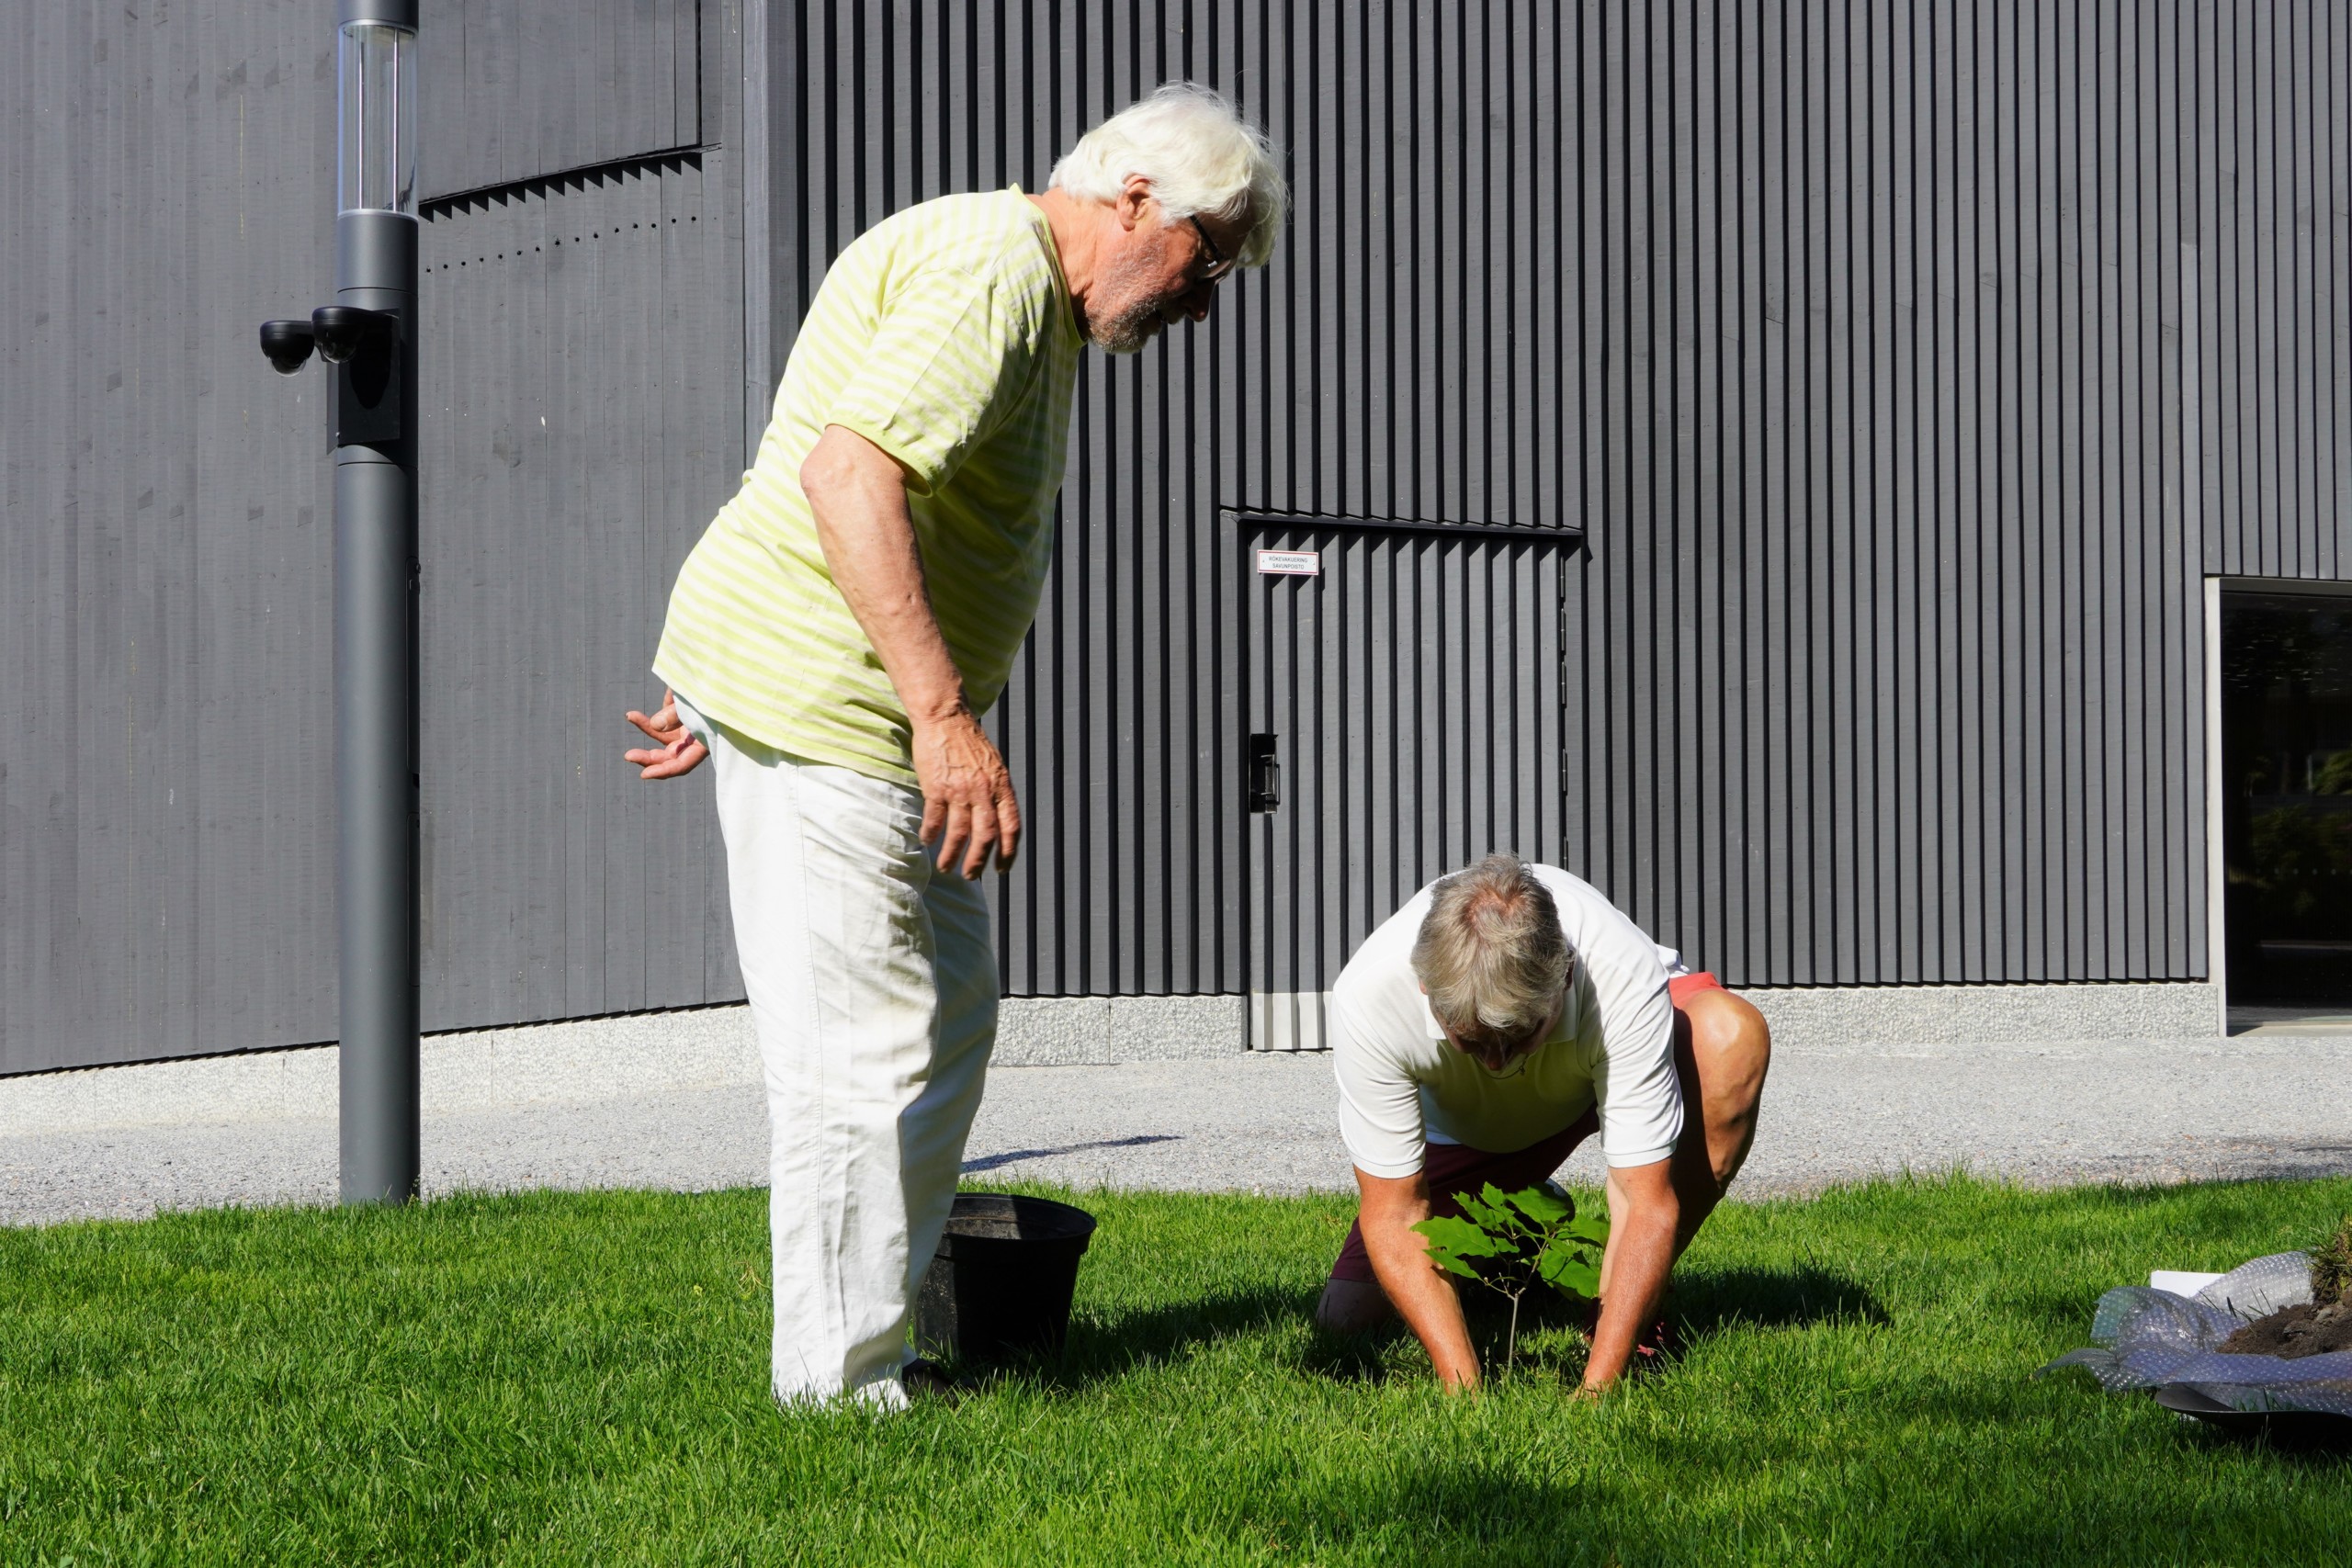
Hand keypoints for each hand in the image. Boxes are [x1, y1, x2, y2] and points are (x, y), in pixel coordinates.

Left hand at [624, 689, 709, 778]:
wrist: (720, 675)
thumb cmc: (711, 691)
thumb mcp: (694, 704)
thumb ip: (674, 716)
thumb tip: (655, 725)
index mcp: (703, 743)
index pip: (682, 765)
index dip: (663, 771)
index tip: (644, 774)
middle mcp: (695, 740)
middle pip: (669, 756)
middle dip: (649, 757)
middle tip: (629, 755)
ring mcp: (688, 729)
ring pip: (663, 738)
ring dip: (647, 728)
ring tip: (631, 715)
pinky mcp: (681, 717)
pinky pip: (664, 720)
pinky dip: (660, 709)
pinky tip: (666, 694)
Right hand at [912, 706, 1020, 877]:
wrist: (946, 717)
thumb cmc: (970, 741)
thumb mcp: (995, 766)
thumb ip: (997, 792)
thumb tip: (998, 822)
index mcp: (1002, 786)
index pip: (1012, 827)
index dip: (1009, 852)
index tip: (1002, 869)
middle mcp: (984, 791)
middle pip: (986, 836)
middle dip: (978, 861)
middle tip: (971, 877)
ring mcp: (959, 790)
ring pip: (959, 833)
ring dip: (952, 855)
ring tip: (946, 868)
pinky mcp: (936, 787)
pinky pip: (935, 819)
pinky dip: (931, 834)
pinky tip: (927, 841)